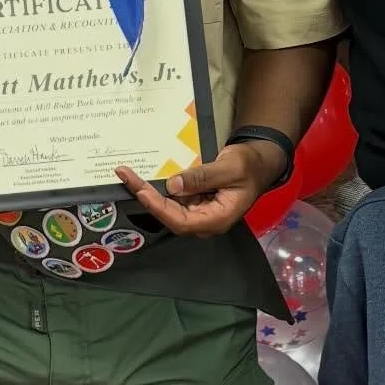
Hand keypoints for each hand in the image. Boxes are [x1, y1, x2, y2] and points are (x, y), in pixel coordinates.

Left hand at [114, 142, 281, 238]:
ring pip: (168, 207)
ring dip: (148, 192)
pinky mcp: (194, 202)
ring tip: (127, 174)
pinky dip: (157, 188)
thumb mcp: (230, 167)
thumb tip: (173, 186)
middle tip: (125, 176)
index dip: (160, 208)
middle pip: (170, 215)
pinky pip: (173, 198)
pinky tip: (142, 176)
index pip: (182, 221)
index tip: (142, 192)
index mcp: (217, 219)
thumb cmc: (250, 166)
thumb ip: (203, 177)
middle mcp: (205, 220)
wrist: (259, 162)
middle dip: (146, 197)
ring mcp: (199, 212)